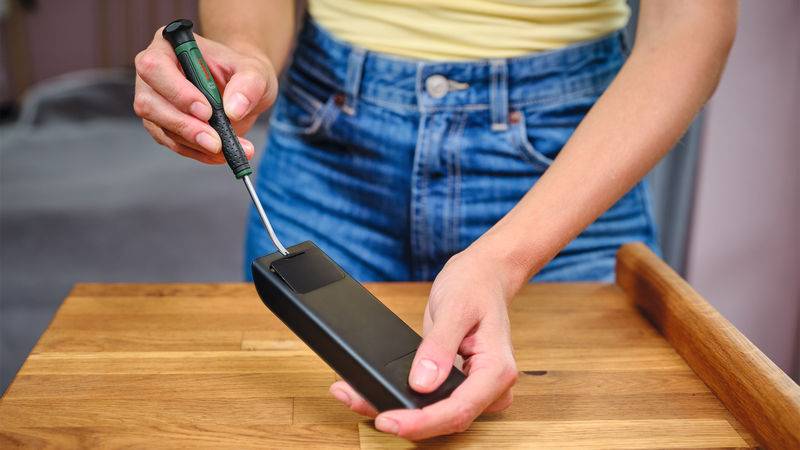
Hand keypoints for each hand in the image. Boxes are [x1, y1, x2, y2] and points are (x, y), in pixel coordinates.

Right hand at [134, 28, 277, 163]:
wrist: (243, 90)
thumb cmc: (243, 73)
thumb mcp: (255, 73)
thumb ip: (248, 85)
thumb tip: (233, 109)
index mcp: (169, 45)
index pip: (156, 67)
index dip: (178, 92)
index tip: (207, 111)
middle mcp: (153, 73)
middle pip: (149, 102)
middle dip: (184, 125)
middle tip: (216, 142)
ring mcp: (153, 100)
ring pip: (158, 126)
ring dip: (192, 143)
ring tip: (225, 149)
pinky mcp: (161, 124)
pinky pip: (171, 142)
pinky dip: (196, 152)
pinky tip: (217, 154)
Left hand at [329, 245, 519, 439]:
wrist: (483, 276)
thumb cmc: (475, 286)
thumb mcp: (454, 308)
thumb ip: (439, 346)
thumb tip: (421, 383)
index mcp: (496, 371)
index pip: (458, 410)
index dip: (421, 422)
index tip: (388, 420)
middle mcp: (489, 388)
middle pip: (444, 421)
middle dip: (401, 420)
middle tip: (352, 399)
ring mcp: (473, 390)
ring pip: (434, 417)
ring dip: (395, 411)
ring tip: (351, 395)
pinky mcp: (456, 386)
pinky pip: (429, 402)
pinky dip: (400, 400)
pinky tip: (370, 393)